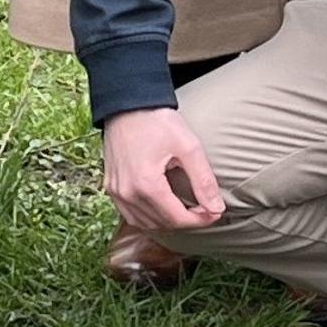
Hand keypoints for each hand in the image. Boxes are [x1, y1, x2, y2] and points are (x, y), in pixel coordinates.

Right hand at [101, 107, 225, 233]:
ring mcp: (116, 191)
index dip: (200, 220)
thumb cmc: (157, 121)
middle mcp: (127, 193)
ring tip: (186, 208)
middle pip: (162, 223)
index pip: (177, 218)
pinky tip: (162, 206)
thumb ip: (203, 181)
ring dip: (168, 221)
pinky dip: (148, 217)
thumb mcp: (188, 147)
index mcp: (146, 185)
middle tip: (204, 208)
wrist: (127, 103)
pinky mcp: (110, 186)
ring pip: (145, 223)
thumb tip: (216, 209)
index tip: (215, 212)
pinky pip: (130, 214)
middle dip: (186, 220)